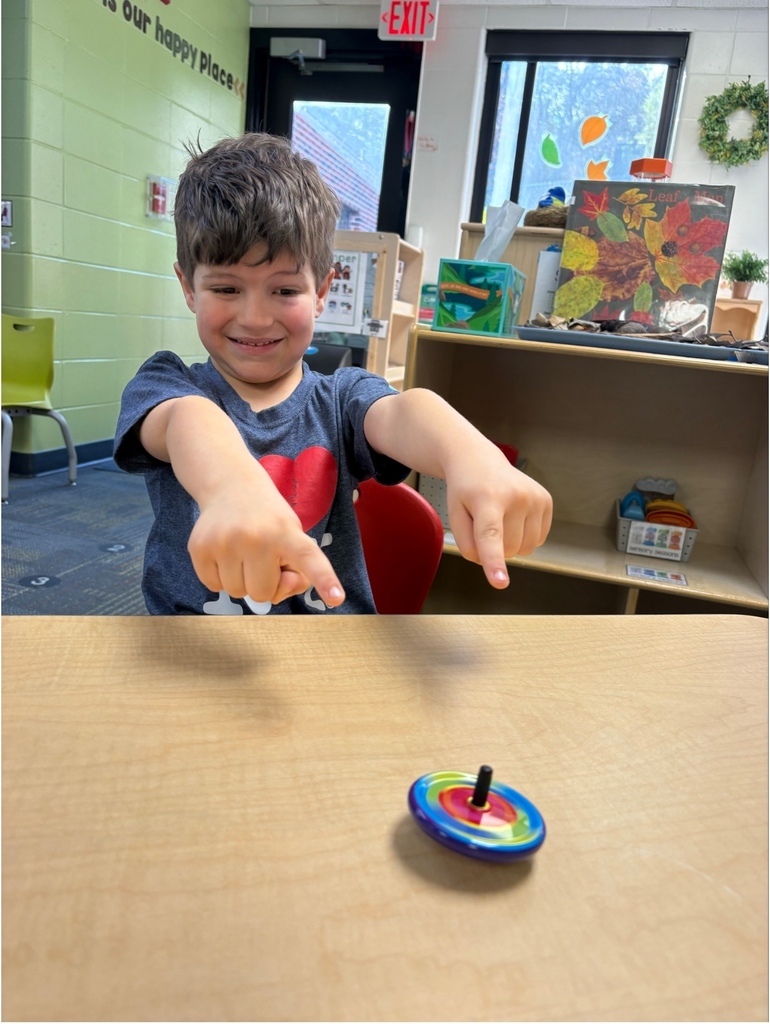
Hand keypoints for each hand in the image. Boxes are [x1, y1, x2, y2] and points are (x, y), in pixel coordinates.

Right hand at [187, 478, 344, 607]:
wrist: (229, 485)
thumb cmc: (268, 519)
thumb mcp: (293, 534)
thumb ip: (296, 570)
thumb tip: (277, 591)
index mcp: (286, 532)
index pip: (308, 558)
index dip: (324, 579)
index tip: (337, 597)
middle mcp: (256, 536)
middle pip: (262, 594)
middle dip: (264, 583)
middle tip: (262, 557)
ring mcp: (224, 542)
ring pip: (236, 593)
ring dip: (241, 580)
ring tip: (243, 552)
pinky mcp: (199, 547)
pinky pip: (213, 586)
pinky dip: (220, 577)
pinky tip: (225, 553)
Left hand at [445, 452, 551, 588]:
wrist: (480, 461)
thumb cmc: (465, 490)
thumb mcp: (453, 514)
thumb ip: (466, 543)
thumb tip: (489, 563)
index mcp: (487, 498)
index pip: (491, 536)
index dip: (495, 562)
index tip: (500, 583)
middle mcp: (516, 496)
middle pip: (508, 549)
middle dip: (495, 548)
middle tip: (484, 522)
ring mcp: (535, 498)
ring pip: (525, 549)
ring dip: (510, 543)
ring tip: (499, 517)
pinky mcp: (546, 501)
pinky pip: (537, 540)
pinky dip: (524, 537)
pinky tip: (514, 517)